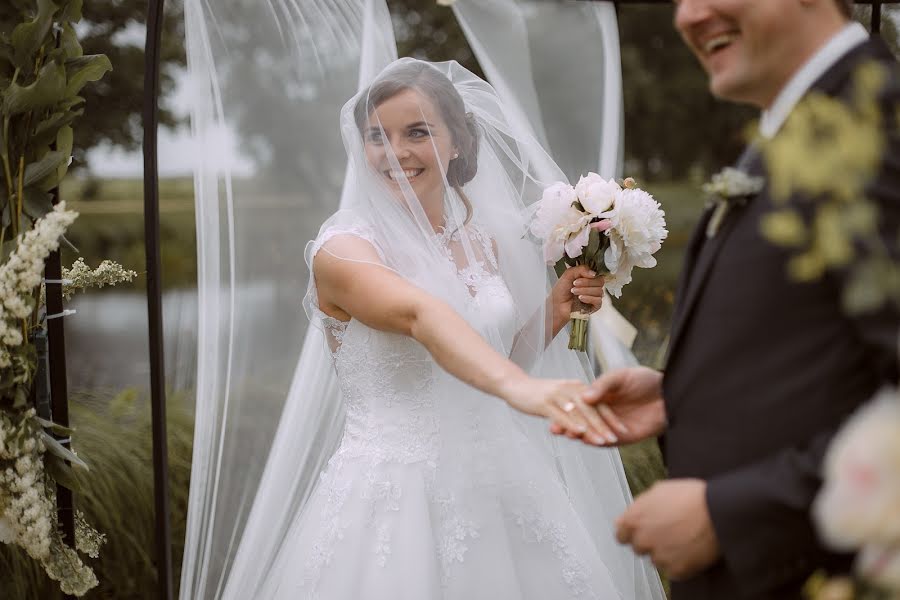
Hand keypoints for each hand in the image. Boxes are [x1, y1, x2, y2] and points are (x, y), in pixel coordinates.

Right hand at [500, 376, 611, 444]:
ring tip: (602, 441)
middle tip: (615, 439)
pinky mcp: (544, 402)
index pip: (598, 403)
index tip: (622, 431)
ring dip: (591, 428)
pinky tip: (579, 433)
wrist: (514, 384)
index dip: (610, 417)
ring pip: (579, 413)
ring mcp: (557, 395)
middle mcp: (569, 389)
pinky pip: (560, 414)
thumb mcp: (560, 396)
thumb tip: (589, 420)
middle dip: (604, 425)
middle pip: (591, 409)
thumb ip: (574, 404)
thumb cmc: (538, 393)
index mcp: (576, 387)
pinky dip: (571, 423)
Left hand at [550, 265, 604, 331]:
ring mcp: (594, 296)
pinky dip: (589, 298)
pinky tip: (581, 298)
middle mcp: (593, 286)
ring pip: (599, 291)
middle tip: (575, 284)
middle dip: (586, 282)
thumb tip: (593, 273)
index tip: (579, 276)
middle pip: (600, 281)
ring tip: (574, 292)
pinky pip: (598, 301)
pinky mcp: (594, 306)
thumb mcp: (568, 274)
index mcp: (588, 277)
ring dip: (585, 290)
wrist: (556, 305)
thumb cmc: (560, 291)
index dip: (590, 274)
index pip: (598, 273)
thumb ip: (581, 269)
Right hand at [551, 366, 666, 444]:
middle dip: (566, 424)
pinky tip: (583, 439)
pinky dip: (594, 441)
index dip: (566, 409)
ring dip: (577, 434)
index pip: (579, 405)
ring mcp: (613, 426)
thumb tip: (584, 397)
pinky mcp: (624, 438)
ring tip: (563, 433)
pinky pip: (606, 442)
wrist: (670, 394)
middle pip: (581, 421)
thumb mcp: (620, 377)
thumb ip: (603, 386)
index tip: (550, 410)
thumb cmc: (645, 380)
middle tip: (552, 427)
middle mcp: (604, 412)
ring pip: (591, 433)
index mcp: (601, 396)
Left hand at [615, 479, 719, 579]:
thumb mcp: (658, 490)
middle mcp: (643, 540)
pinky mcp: (676, 570)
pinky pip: (674, 570)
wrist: (718, 511)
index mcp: (634, 520)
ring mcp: (659, 557)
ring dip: (666, 552)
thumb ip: (640, 505)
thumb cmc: (692, 497)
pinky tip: (690, 548)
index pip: (621, 534)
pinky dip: (681, 563)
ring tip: (683, 537)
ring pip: (657, 560)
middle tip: (668, 532)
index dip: (631, 532)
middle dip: (650, 541)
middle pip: (639, 548)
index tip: (639, 532)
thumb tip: (632, 512)